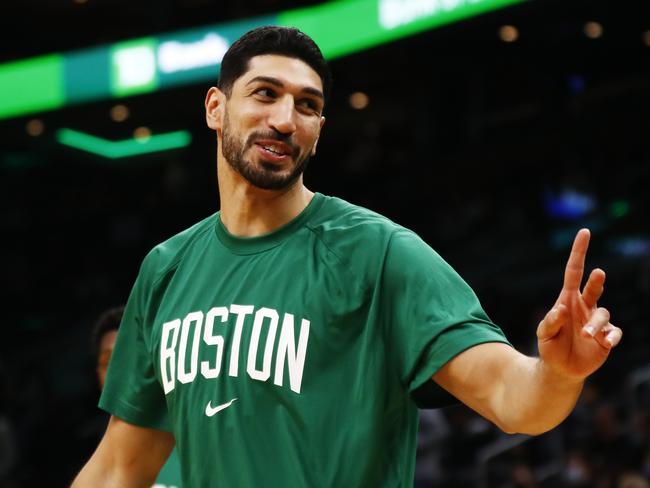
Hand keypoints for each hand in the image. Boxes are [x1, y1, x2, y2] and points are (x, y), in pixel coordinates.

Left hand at [536, 228, 621, 380]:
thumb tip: (561, 309)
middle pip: (594, 287)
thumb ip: (550, 321)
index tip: (584, 232)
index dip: (579, 252)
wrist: (561, 368)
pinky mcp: (607, 337)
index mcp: (568, 299)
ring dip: (595, 324)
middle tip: (598, 273)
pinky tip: (604, 343)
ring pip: (603, 314)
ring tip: (585, 335)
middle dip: (597, 280)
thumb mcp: (544, 334)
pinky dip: (611, 337)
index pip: (574, 271)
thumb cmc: (550, 346)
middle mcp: (584, 306)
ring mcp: (597, 321)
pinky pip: (614, 333)